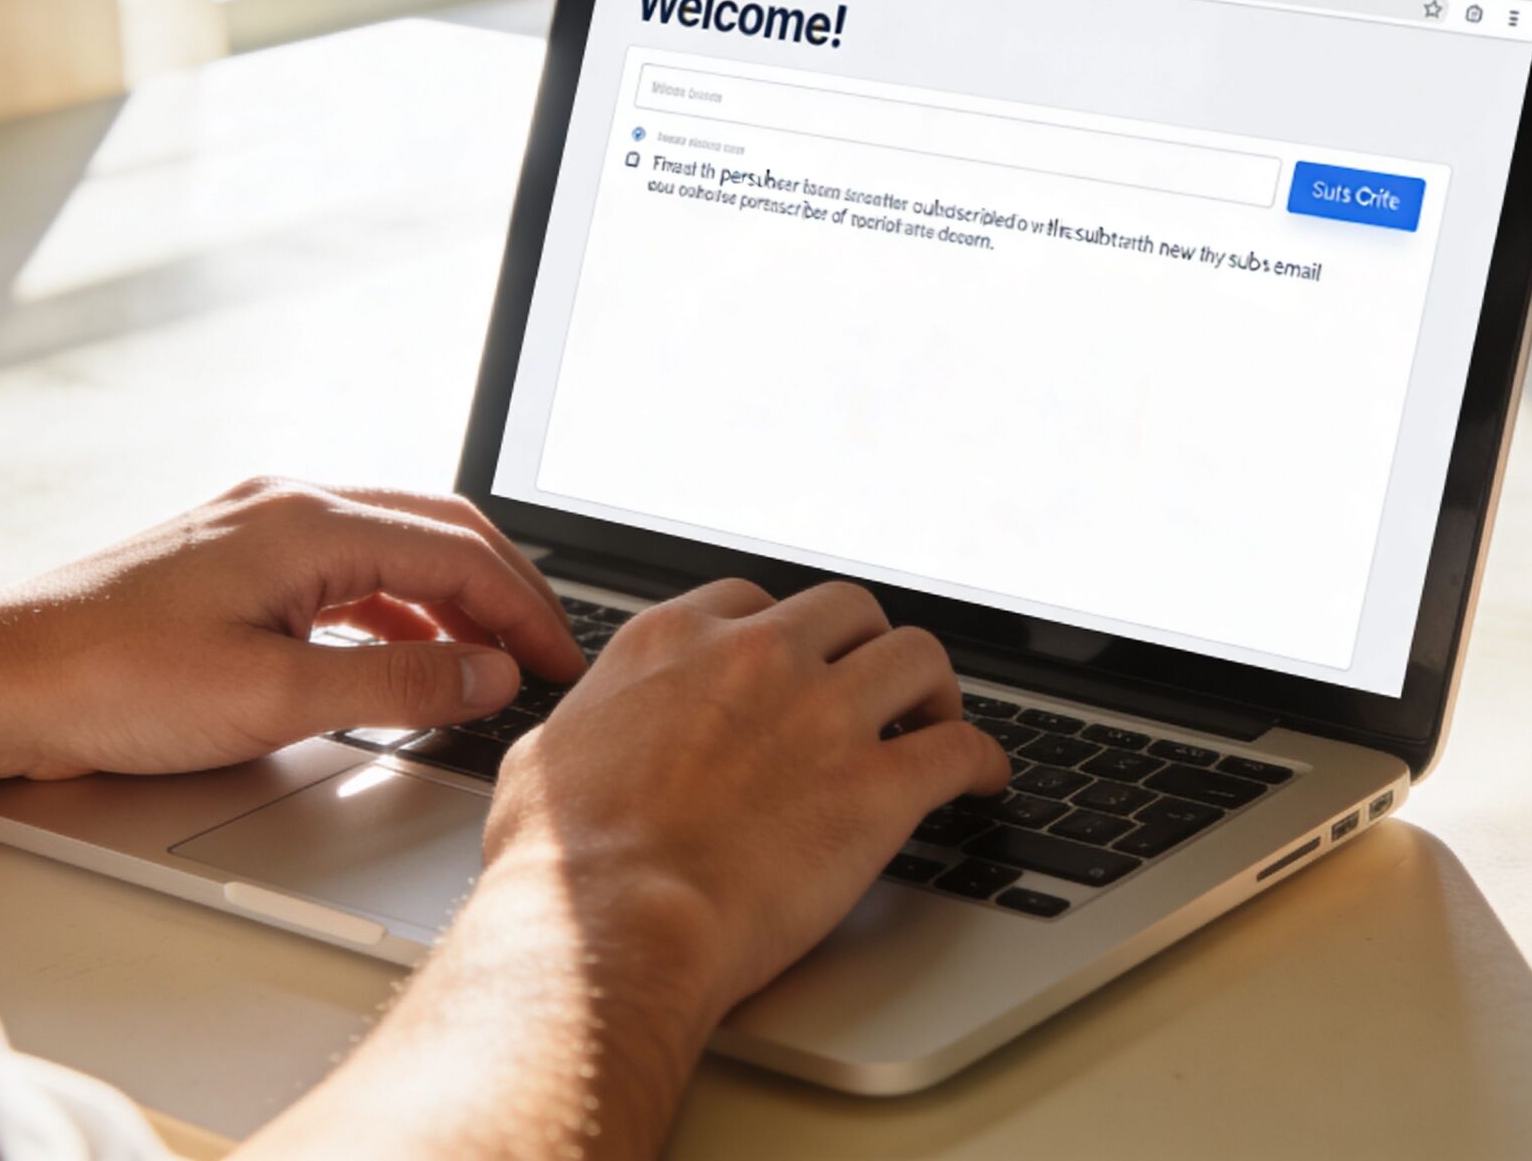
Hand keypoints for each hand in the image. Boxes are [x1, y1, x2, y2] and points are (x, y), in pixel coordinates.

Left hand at [0, 477, 588, 778]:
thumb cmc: (109, 682)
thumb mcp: (275, 697)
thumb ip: (398, 684)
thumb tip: (487, 675)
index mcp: (309, 522)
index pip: (460, 554)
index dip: (525, 613)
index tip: (561, 665)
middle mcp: (289, 506)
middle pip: (439, 533)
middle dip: (506, 594)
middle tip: (548, 656)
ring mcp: (257, 529)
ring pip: (394, 550)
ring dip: (454, 603)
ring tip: (492, 661)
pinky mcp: (232, 564)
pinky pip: (348, 572)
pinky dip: (399, 611)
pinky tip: (408, 656)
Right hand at [483, 577, 1011, 1019]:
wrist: (611, 930)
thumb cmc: (564, 866)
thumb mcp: (547, 759)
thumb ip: (593, 723)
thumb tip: (589, 732)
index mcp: (676, 643)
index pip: (753, 601)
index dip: (784, 635)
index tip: (796, 663)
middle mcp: (757, 658)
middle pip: (848, 611)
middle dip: (865, 645)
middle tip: (873, 688)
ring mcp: (825, 715)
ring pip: (918, 656)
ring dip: (932, 688)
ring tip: (935, 720)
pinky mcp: (879, 786)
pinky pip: (961, 748)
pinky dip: (983, 759)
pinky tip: (984, 778)